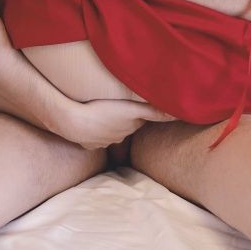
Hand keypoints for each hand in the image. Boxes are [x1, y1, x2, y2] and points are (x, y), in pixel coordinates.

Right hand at [60, 97, 176, 149]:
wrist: (73, 122)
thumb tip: (177, 115)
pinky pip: (93, 138)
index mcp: (129, 127)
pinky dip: (93, 131)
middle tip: (119, 107)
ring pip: (109, 133)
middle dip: (124, 120)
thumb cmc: (102, 112)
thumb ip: (153, 111)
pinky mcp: (87, 144)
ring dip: (108, 125)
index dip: (139, 112)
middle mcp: (118, 138)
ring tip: (103, 114)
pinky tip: (89, 123)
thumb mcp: (131, 109)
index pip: (139, 120)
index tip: (137, 105)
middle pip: (125, 127)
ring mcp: (102, 142)